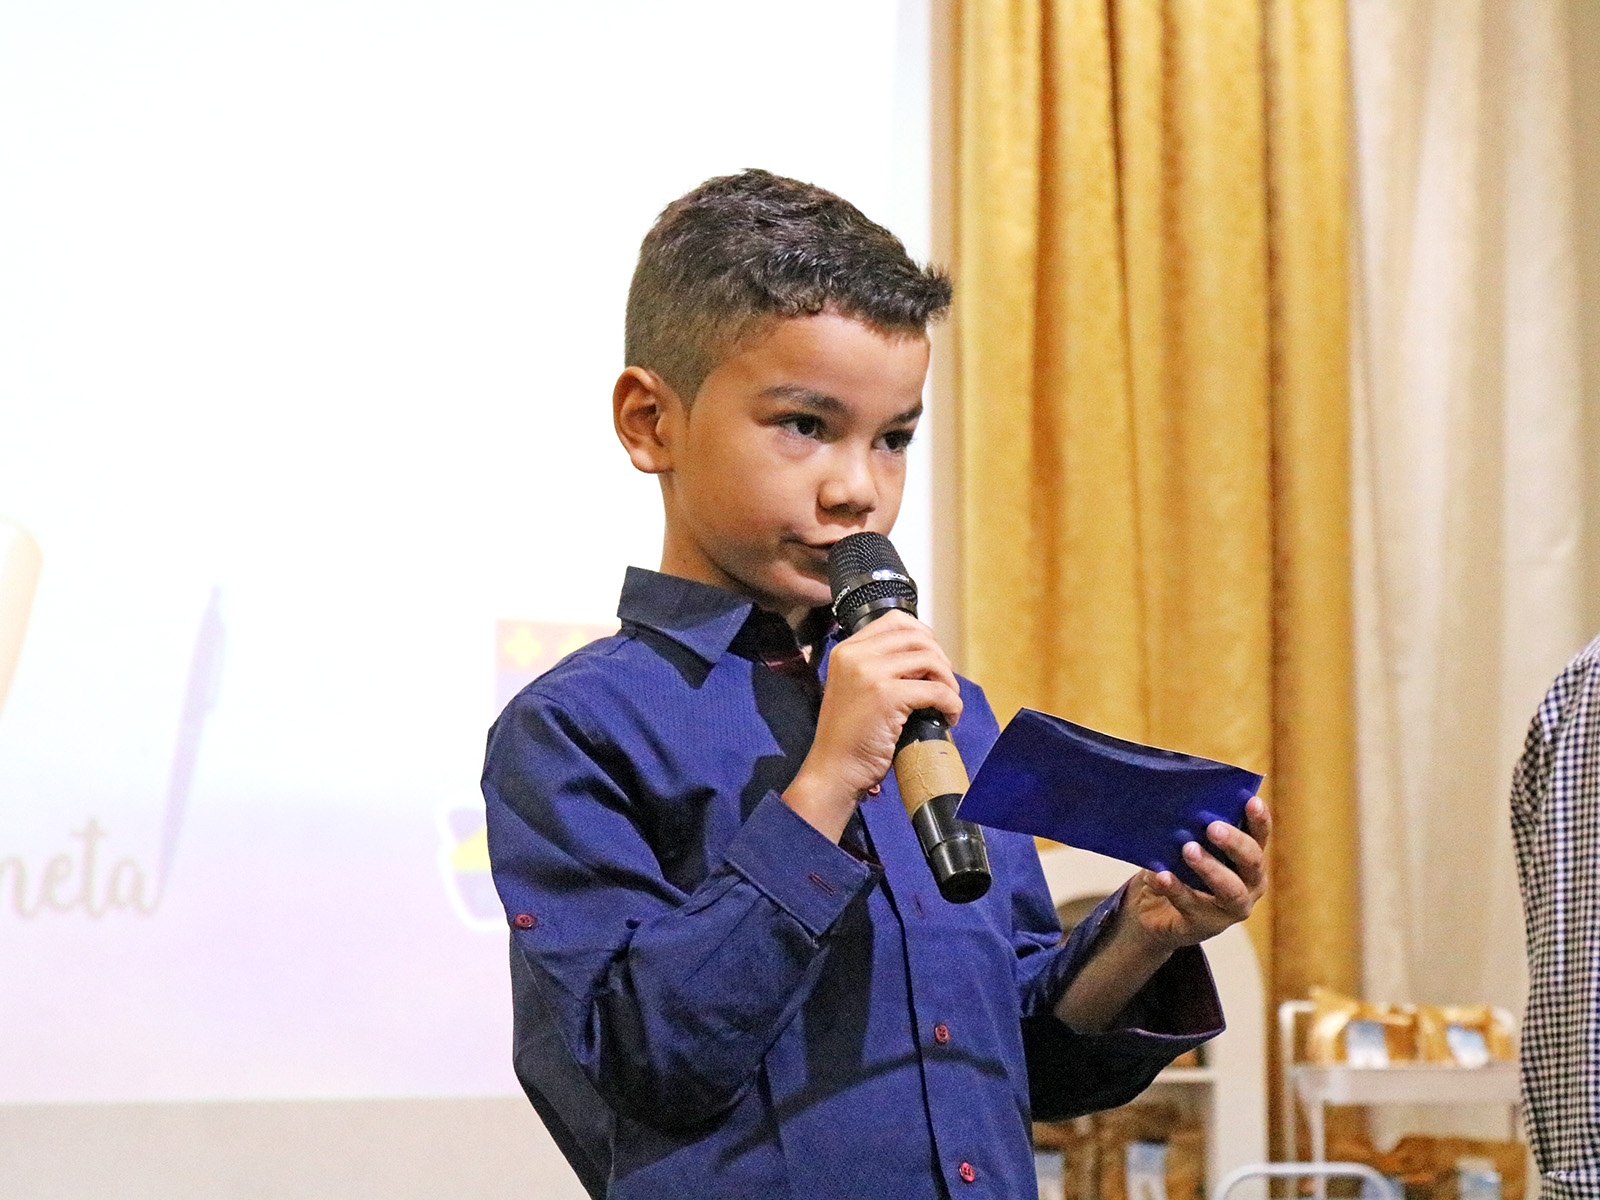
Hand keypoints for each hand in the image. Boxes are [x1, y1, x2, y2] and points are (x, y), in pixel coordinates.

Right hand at [782, 610, 961, 842]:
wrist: (834, 770)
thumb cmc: (848, 736)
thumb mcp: (854, 687)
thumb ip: (877, 667)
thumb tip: (923, 659)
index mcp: (846, 650)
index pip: (894, 621)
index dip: (923, 635)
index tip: (932, 658)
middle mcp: (856, 655)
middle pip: (917, 637)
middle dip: (940, 659)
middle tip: (944, 684)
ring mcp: (870, 673)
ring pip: (930, 660)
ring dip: (949, 681)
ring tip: (947, 702)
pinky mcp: (887, 696)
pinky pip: (936, 690)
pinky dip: (951, 703)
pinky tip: (949, 716)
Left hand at [1121, 795, 1270, 952]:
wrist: (1154, 910)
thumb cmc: (1178, 867)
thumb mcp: (1185, 845)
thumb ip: (1190, 831)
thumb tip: (1180, 810)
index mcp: (1248, 859)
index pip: (1259, 837)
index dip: (1259, 820)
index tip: (1252, 801)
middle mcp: (1249, 884)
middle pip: (1252, 862)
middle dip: (1234, 843)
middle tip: (1213, 827)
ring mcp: (1231, 909)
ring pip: (1230, 890)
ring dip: (1211, 868)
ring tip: (1188, 849)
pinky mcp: (1206, 925)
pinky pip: (1192, 906)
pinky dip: (1176, 889)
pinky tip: (1162, 876)